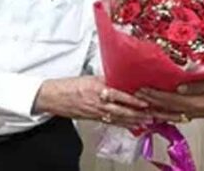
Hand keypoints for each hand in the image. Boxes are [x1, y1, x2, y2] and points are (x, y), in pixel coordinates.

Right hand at [33, 76, 151, 128]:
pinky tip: (130, 125)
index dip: (133, 100)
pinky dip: (122, 124)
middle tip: (150, 115)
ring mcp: (95, 112)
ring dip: (132, 120)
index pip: (119, 95)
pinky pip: (110, 122)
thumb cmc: (69, 85)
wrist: (53, 97)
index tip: (145, 101)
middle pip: (121, 110)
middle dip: (137, 114)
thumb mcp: (90, 78)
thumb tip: (122, 77)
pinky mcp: (92, 118)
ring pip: (117, 118)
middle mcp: (98, 101)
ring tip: (145, 121)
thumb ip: (106, 79)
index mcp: (97, 88)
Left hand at [136, 77, 203, 122]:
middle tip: (137, 95)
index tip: (142, 89)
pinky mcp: (201, 111)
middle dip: (152, 102)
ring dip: (158, 107)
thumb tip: (179, 87)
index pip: (171, 100)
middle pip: (169, 108)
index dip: (156, 95)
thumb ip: (197, 86)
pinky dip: (169, 109)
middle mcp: (196, 111)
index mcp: (199, 104)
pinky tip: (164, 107)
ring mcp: (198, 113)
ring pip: (173, 112)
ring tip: (145, 102)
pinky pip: (180, 112)